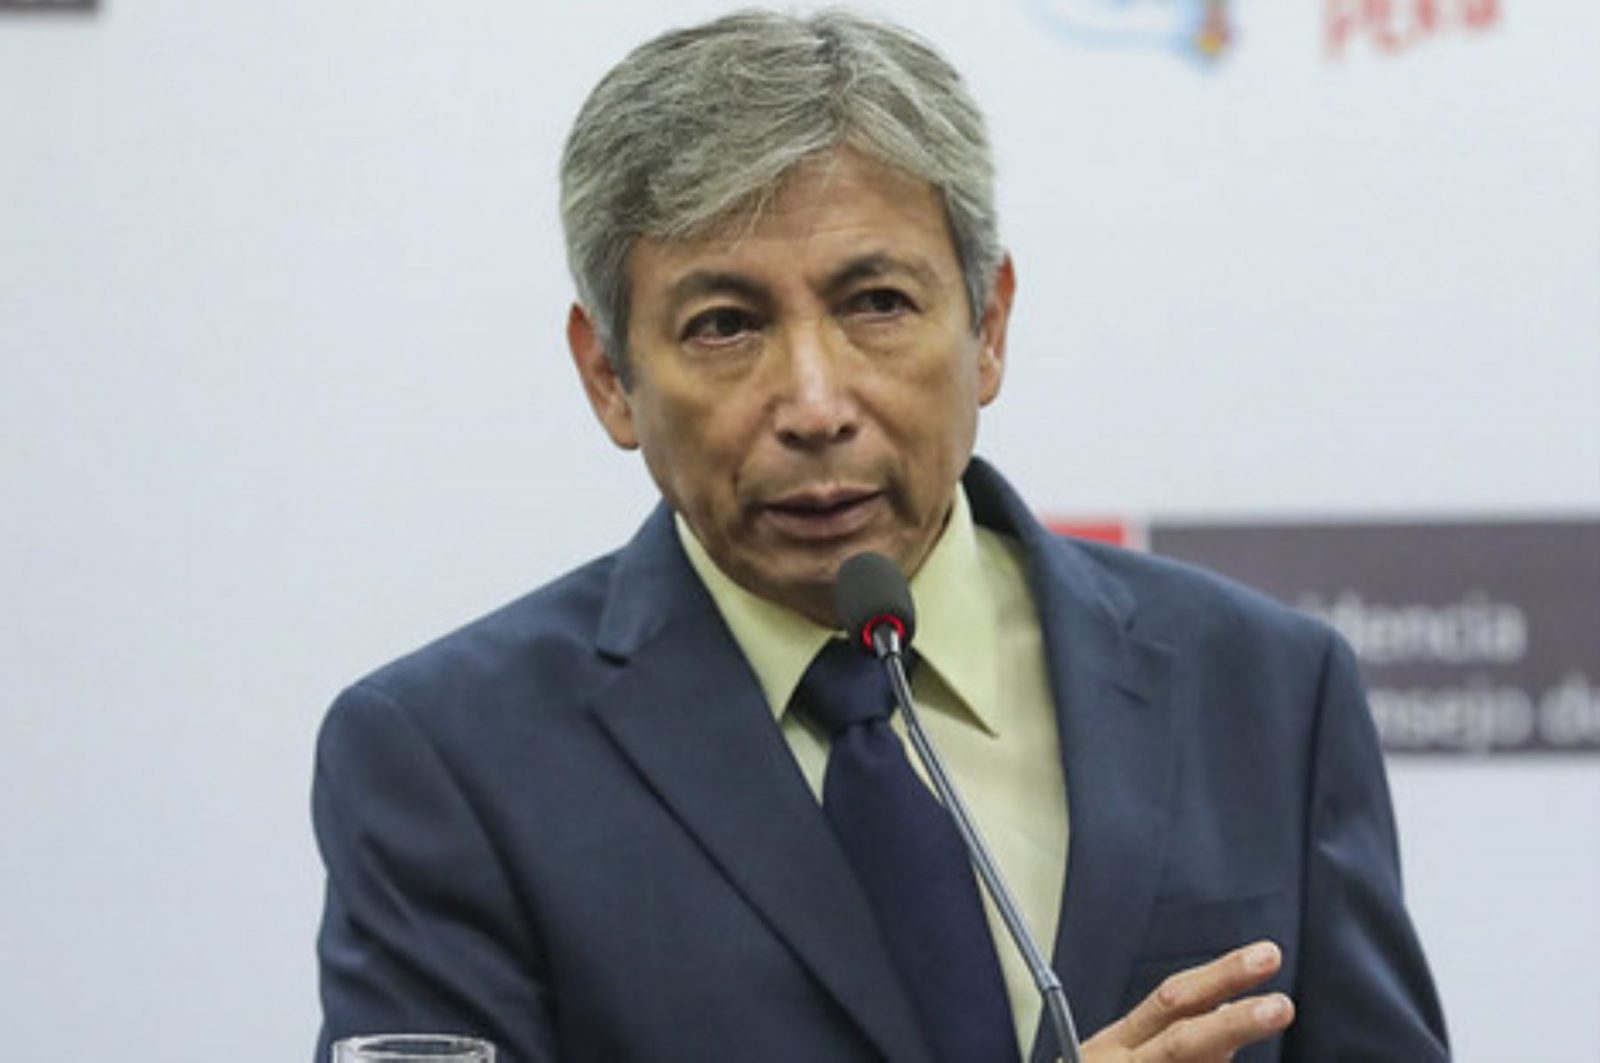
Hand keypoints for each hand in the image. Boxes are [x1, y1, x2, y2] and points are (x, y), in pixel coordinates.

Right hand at [1079, 940, 1293, 1061]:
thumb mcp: (1126, 1057)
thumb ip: (1171, 1038)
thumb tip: (1224, 1007)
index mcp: (1118, 1047)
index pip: (1172, 1001)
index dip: (1221, 976)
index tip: (1267, 956)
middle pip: (1182, 1041)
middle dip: (1235, 1023)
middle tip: (1282, 1006)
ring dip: (1225, 1052)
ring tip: (1272, 1018)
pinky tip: (1222, 1062)